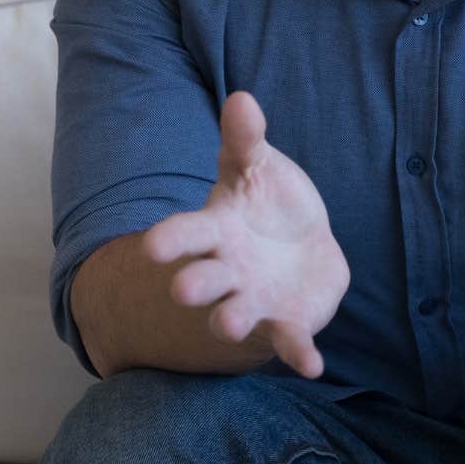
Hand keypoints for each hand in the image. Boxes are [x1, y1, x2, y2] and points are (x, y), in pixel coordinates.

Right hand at [141, 91, 349, 377]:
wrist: (297, 248)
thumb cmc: (265, 204)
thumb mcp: (255, 168)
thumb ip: (246, 140)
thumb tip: (242, 97)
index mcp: (215, 231)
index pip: (185, 234)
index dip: (170, 240)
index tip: (151, 248)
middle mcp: (226, 271)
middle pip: (203, 279)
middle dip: (194, 284)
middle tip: (183, 289)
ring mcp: (253, 300)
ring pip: (236, 314)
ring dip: (232, 320)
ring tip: (228, 323)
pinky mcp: (286, 322)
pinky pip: (290, 341)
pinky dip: (299, 353)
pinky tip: (313, 366)